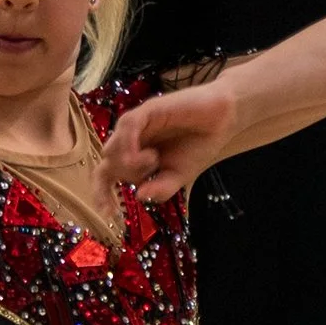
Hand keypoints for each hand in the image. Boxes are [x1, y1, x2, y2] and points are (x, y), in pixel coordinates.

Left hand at [97, 80, 236, 203]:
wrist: (223, 119)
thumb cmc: (199, 145)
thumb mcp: (180, 176)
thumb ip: (161, 189)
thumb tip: (140, 197)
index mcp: (134, 158)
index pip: (106, 177)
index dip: (102, 195)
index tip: (109, 214)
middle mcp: (130, 141)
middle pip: (107, 165)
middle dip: (125, 176)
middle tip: (150, 173)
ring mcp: (136, 125)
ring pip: (112, 149)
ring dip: (129, 163)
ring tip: (155, 160)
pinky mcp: (147, 110)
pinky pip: (127, 127)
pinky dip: (131, 145)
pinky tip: (150, 154)